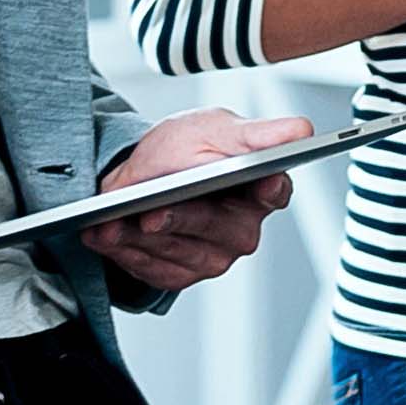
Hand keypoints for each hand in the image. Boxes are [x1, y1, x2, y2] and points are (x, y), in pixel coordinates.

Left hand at [85, 109, 310, 294]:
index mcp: (260, 188)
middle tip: (152, 214)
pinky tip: (104, 235)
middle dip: (182, 220)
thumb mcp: (213, 130)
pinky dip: (125, 252)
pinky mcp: (181, 274)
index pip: (275, 191)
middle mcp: (242, 228)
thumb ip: (255, 134)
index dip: (270, 190)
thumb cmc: (182, 150)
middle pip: (219, 228)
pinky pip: (155, 270)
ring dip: (141, 237)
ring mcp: (213, 256)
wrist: (137, 176)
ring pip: (181, 252)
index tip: (262, 184)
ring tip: (110, 222)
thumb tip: (302, 131)